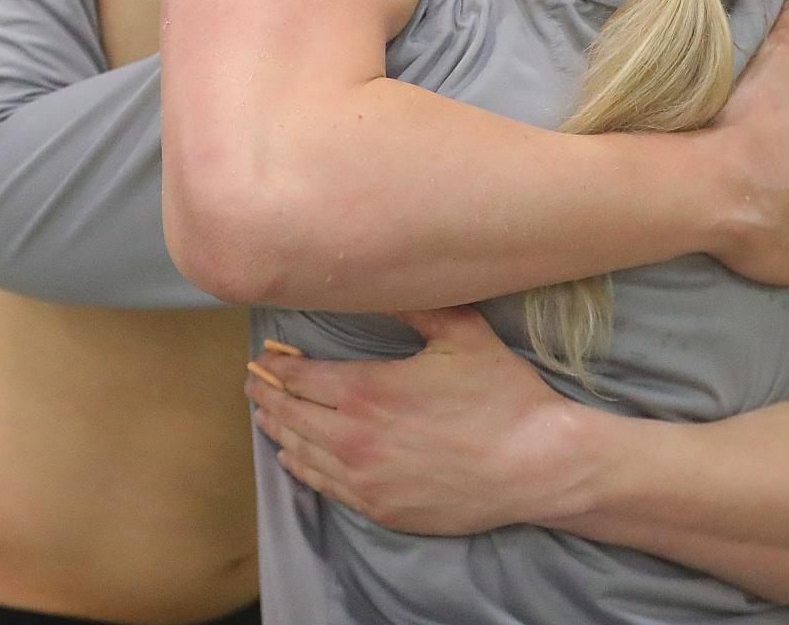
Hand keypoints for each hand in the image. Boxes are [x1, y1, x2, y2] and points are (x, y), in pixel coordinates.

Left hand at [245, 308, 584, 534]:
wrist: (534, 463)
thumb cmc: (501, 394)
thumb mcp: (461, 332)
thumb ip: (416, 304)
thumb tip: (382, 279)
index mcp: (369, 392)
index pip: (301, 379)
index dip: (276, 367)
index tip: (262, 357)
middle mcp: (355, 440)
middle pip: (292, 415)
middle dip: (268, 395)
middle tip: (254, 381)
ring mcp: (366, 480)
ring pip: (302, 453)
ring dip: (278, 430)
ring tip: (265, 414)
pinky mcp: (381, 509)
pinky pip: (325, 488)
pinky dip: (301, 468)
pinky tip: (293, 458)